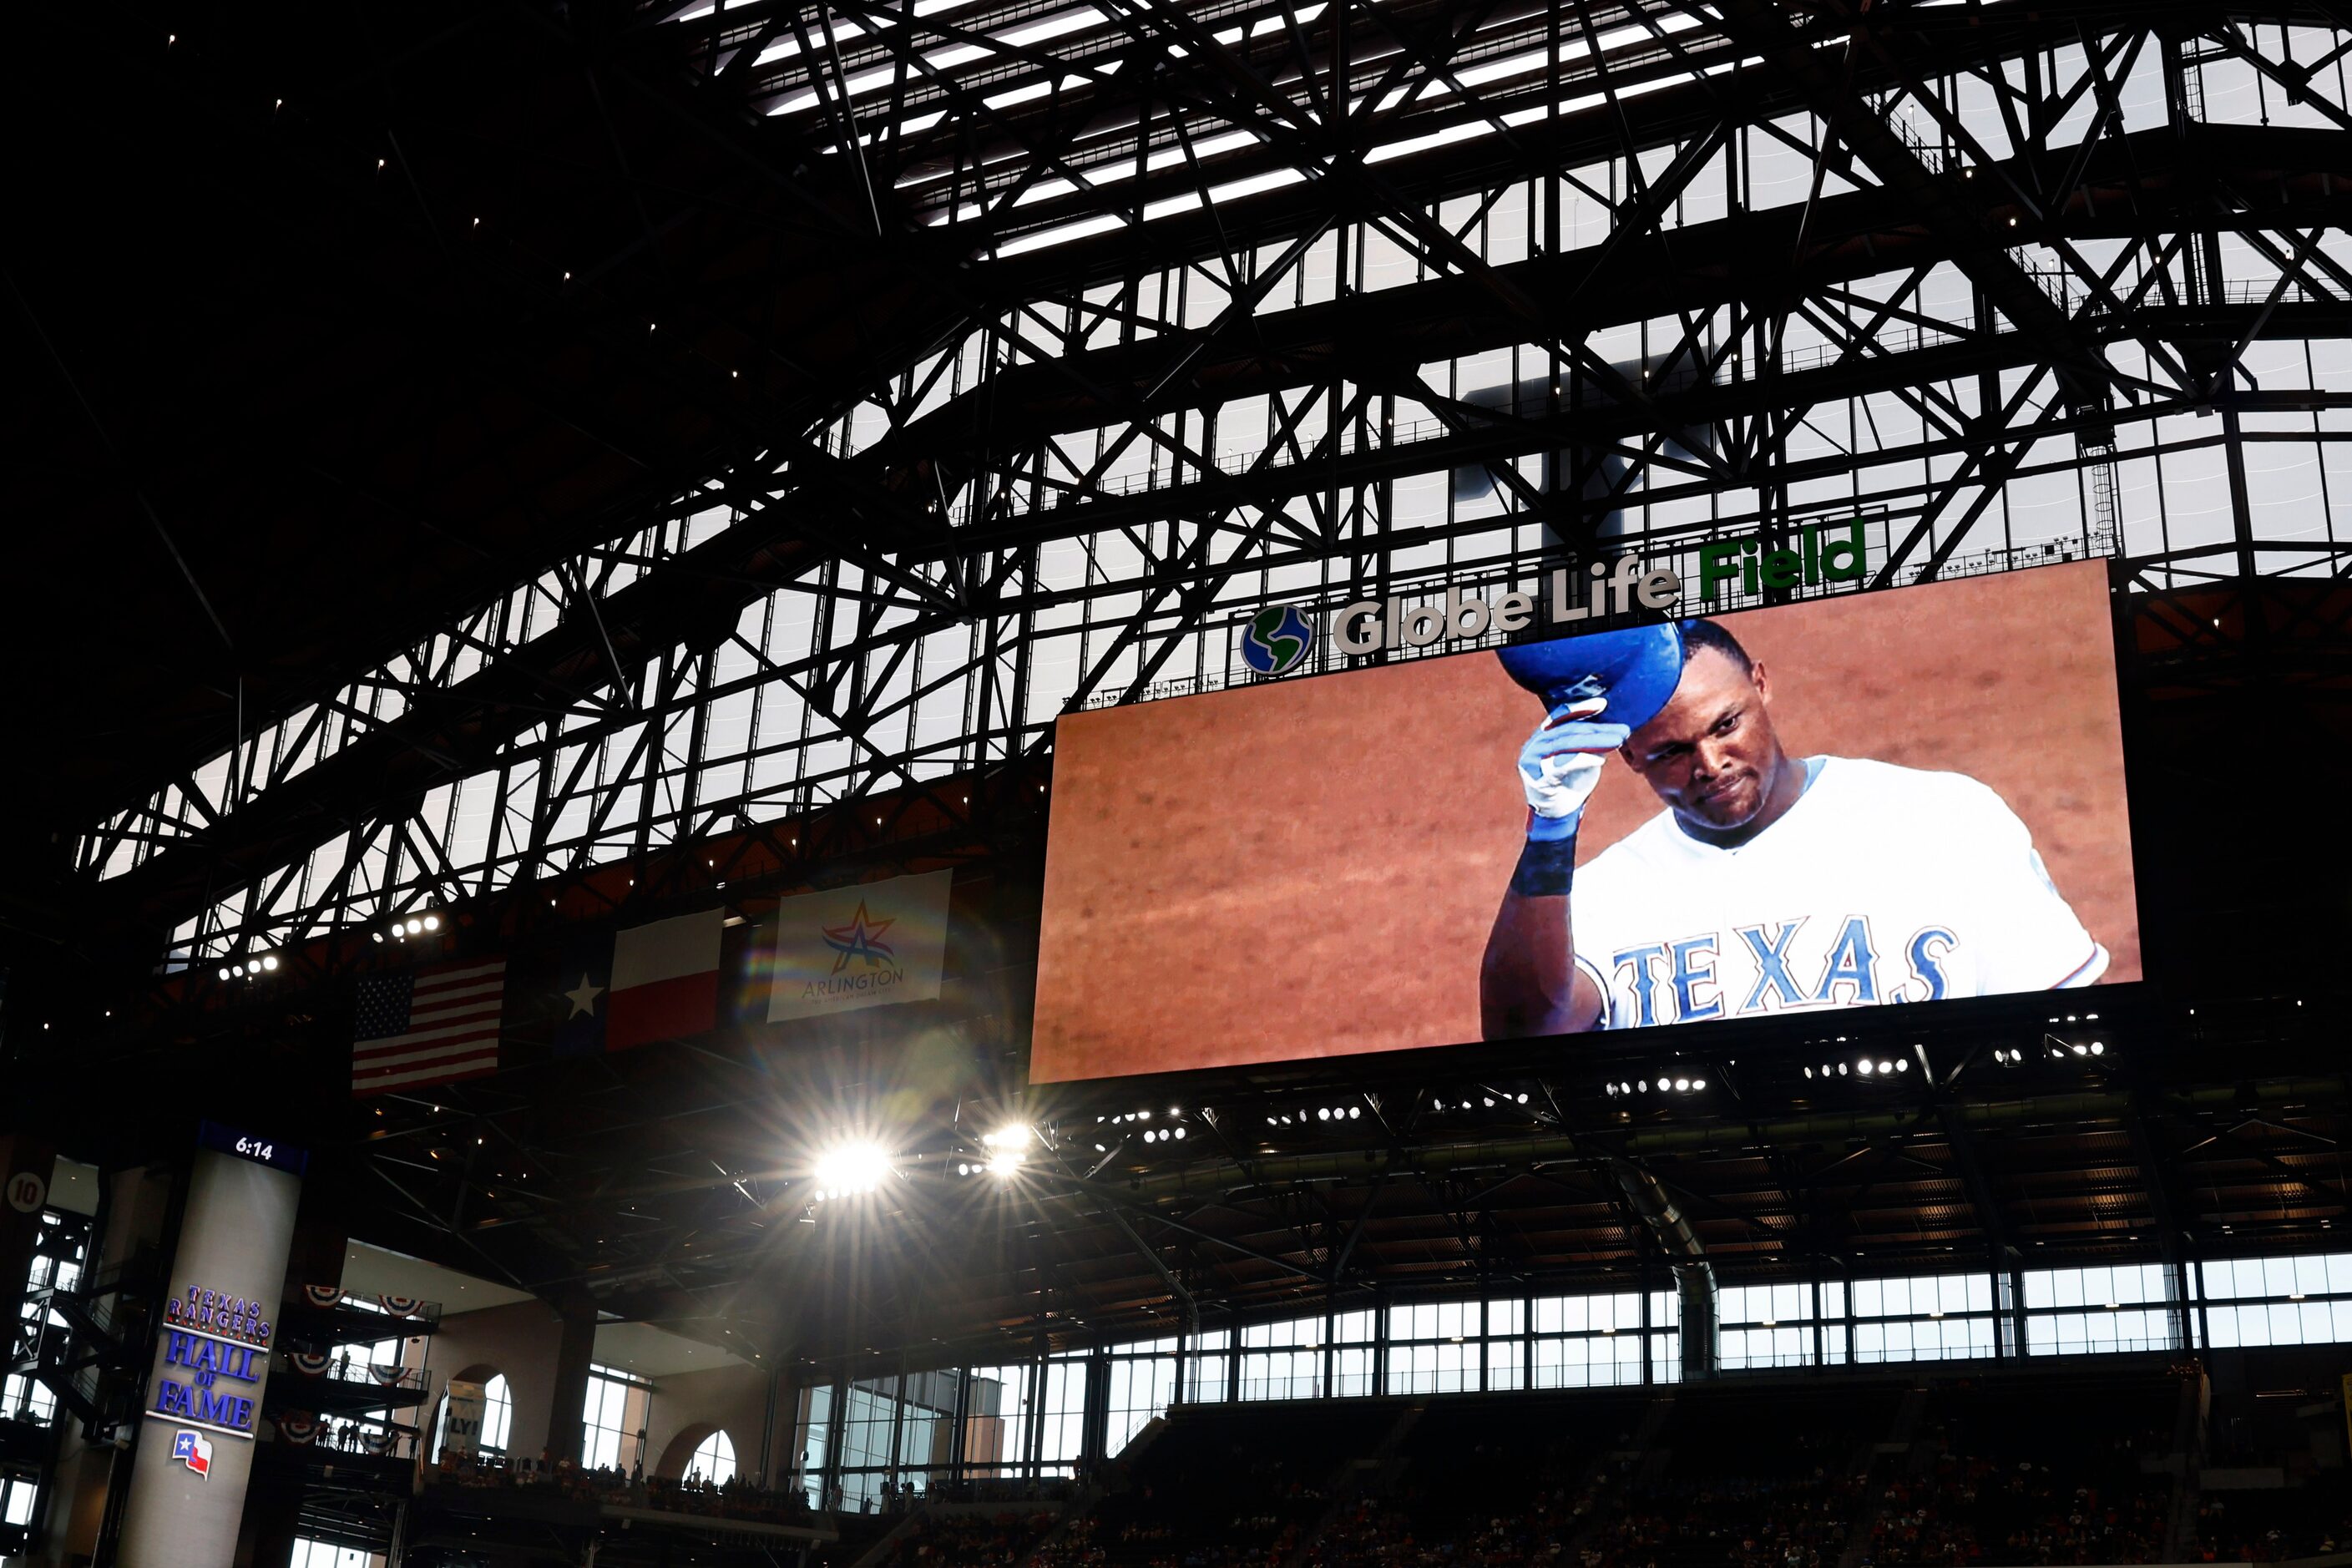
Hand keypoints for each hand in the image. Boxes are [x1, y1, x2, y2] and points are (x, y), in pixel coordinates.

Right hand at [1517, 698, 1629, 839]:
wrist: (1557, 814)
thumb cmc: (1571, 783)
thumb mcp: (1583, 757)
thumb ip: (1590, 742)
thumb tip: (1613, 726)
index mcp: (1543, 736)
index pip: (1561, 716)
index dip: (1581, 708)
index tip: (1603, 704)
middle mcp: (1534, 744)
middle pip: (1568, 730)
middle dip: (1597, 729)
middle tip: (1622, 730)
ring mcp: (1531, 760)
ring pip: (1565, 744)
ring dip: (1594, 741)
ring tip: (1617, 741)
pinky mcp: (1536, 778)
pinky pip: (1561, 765)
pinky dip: (1582, 760)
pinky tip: (1601, 760)